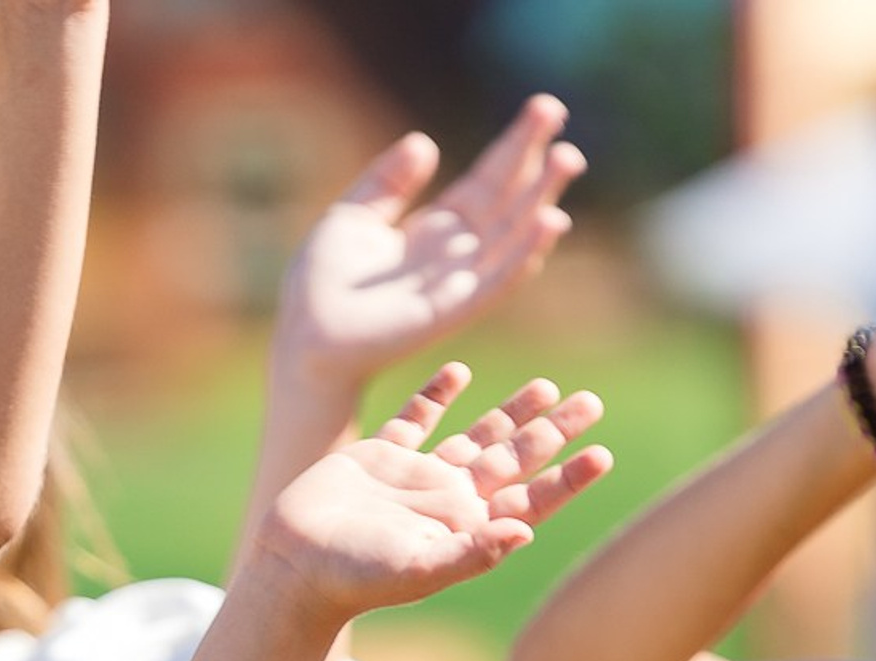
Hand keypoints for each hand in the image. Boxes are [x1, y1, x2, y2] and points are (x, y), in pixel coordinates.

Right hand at [256, 368, 612, 622]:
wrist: (293, 566)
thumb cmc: (354, 578)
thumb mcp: (418, 570)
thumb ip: (472, 552)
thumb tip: (526, 530)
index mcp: (465, 527)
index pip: (529, 499)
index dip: (567, 479)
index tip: (602, 454)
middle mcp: (448, 500)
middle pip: (514, 460)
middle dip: (554, 433)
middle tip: (592, 403)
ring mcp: (415, 477)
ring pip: (476, 435)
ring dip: (511, 412)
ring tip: (547, 387)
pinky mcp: (378, 458)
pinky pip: (416, 418)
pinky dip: (437, 394)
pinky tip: (460, 372)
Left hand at [274, 97, 582, 392]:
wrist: (307, 337)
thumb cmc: (322, 285)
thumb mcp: (353, 215)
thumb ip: (389, 181)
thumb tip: (426, 143)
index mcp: (433, 232)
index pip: (485, 183)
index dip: (513, 147)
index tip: (544, 109)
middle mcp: (454, 257)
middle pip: (506, 202)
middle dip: (535, 162)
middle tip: (559, 113)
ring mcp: (458, 285)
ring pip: (512, 237)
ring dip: (541, 199)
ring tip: (568, 159)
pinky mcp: (452, 311)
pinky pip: (498, 280)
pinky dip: (525, 253)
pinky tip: (550, 222)